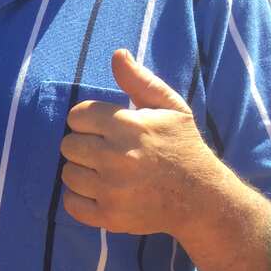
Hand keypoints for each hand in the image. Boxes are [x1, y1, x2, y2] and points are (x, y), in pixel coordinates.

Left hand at [60, 48, 220, 236]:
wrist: (203, 200)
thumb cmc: (183, 147)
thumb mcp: (170, 108)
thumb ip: (139, 81)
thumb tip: (117, 54)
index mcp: (128, 126)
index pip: (76, 116)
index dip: (89, 121)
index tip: (107, 129)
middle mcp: (117, 158)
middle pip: (68, 144)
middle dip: (85, 145)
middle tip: (108, 152)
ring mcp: (112, 190)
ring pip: (67, 173)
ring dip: (82, 172)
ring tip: (107, 172)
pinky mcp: (109, 217)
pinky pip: (71, 203)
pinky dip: (81, 199)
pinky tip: (101, 192)